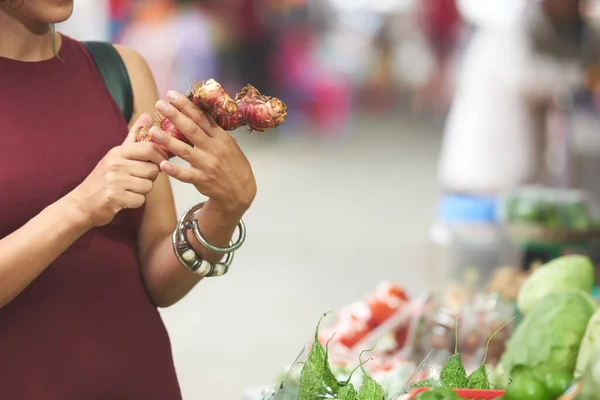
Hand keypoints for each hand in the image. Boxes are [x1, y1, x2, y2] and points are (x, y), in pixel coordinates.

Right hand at [69, 114, 167, 226]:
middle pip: (153, 169)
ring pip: (148, 186)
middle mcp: (115, 164)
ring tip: (127, 189)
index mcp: (117, 152)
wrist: (81, 204)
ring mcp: (114, 181)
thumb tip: (147, 116)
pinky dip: (135, 202)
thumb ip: (134, 137)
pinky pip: (140, 200)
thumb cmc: (103, 179)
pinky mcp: (114, 198)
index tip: (160, 162)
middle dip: (149, 177)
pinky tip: (124, 199)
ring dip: (142, 191)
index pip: (150, 148)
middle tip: (136, 179)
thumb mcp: (116, 155)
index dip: (161, 156)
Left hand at [148, 90, 256, 216]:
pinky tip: (162, 164)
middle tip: (160, 104)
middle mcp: (214, 149)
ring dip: (168, 140)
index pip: (202, 117)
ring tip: (153, 131)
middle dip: (175, 115)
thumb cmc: (233, 165)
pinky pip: (186, 175)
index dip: (186, 105)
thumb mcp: (229, 144)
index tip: (172, 95)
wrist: (240, 192)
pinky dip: (174, 170)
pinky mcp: (202, 180)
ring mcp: (207, 165)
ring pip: (185, 150)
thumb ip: (213, 131)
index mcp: (220, 137)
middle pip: (192, 129)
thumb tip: (198, 113)